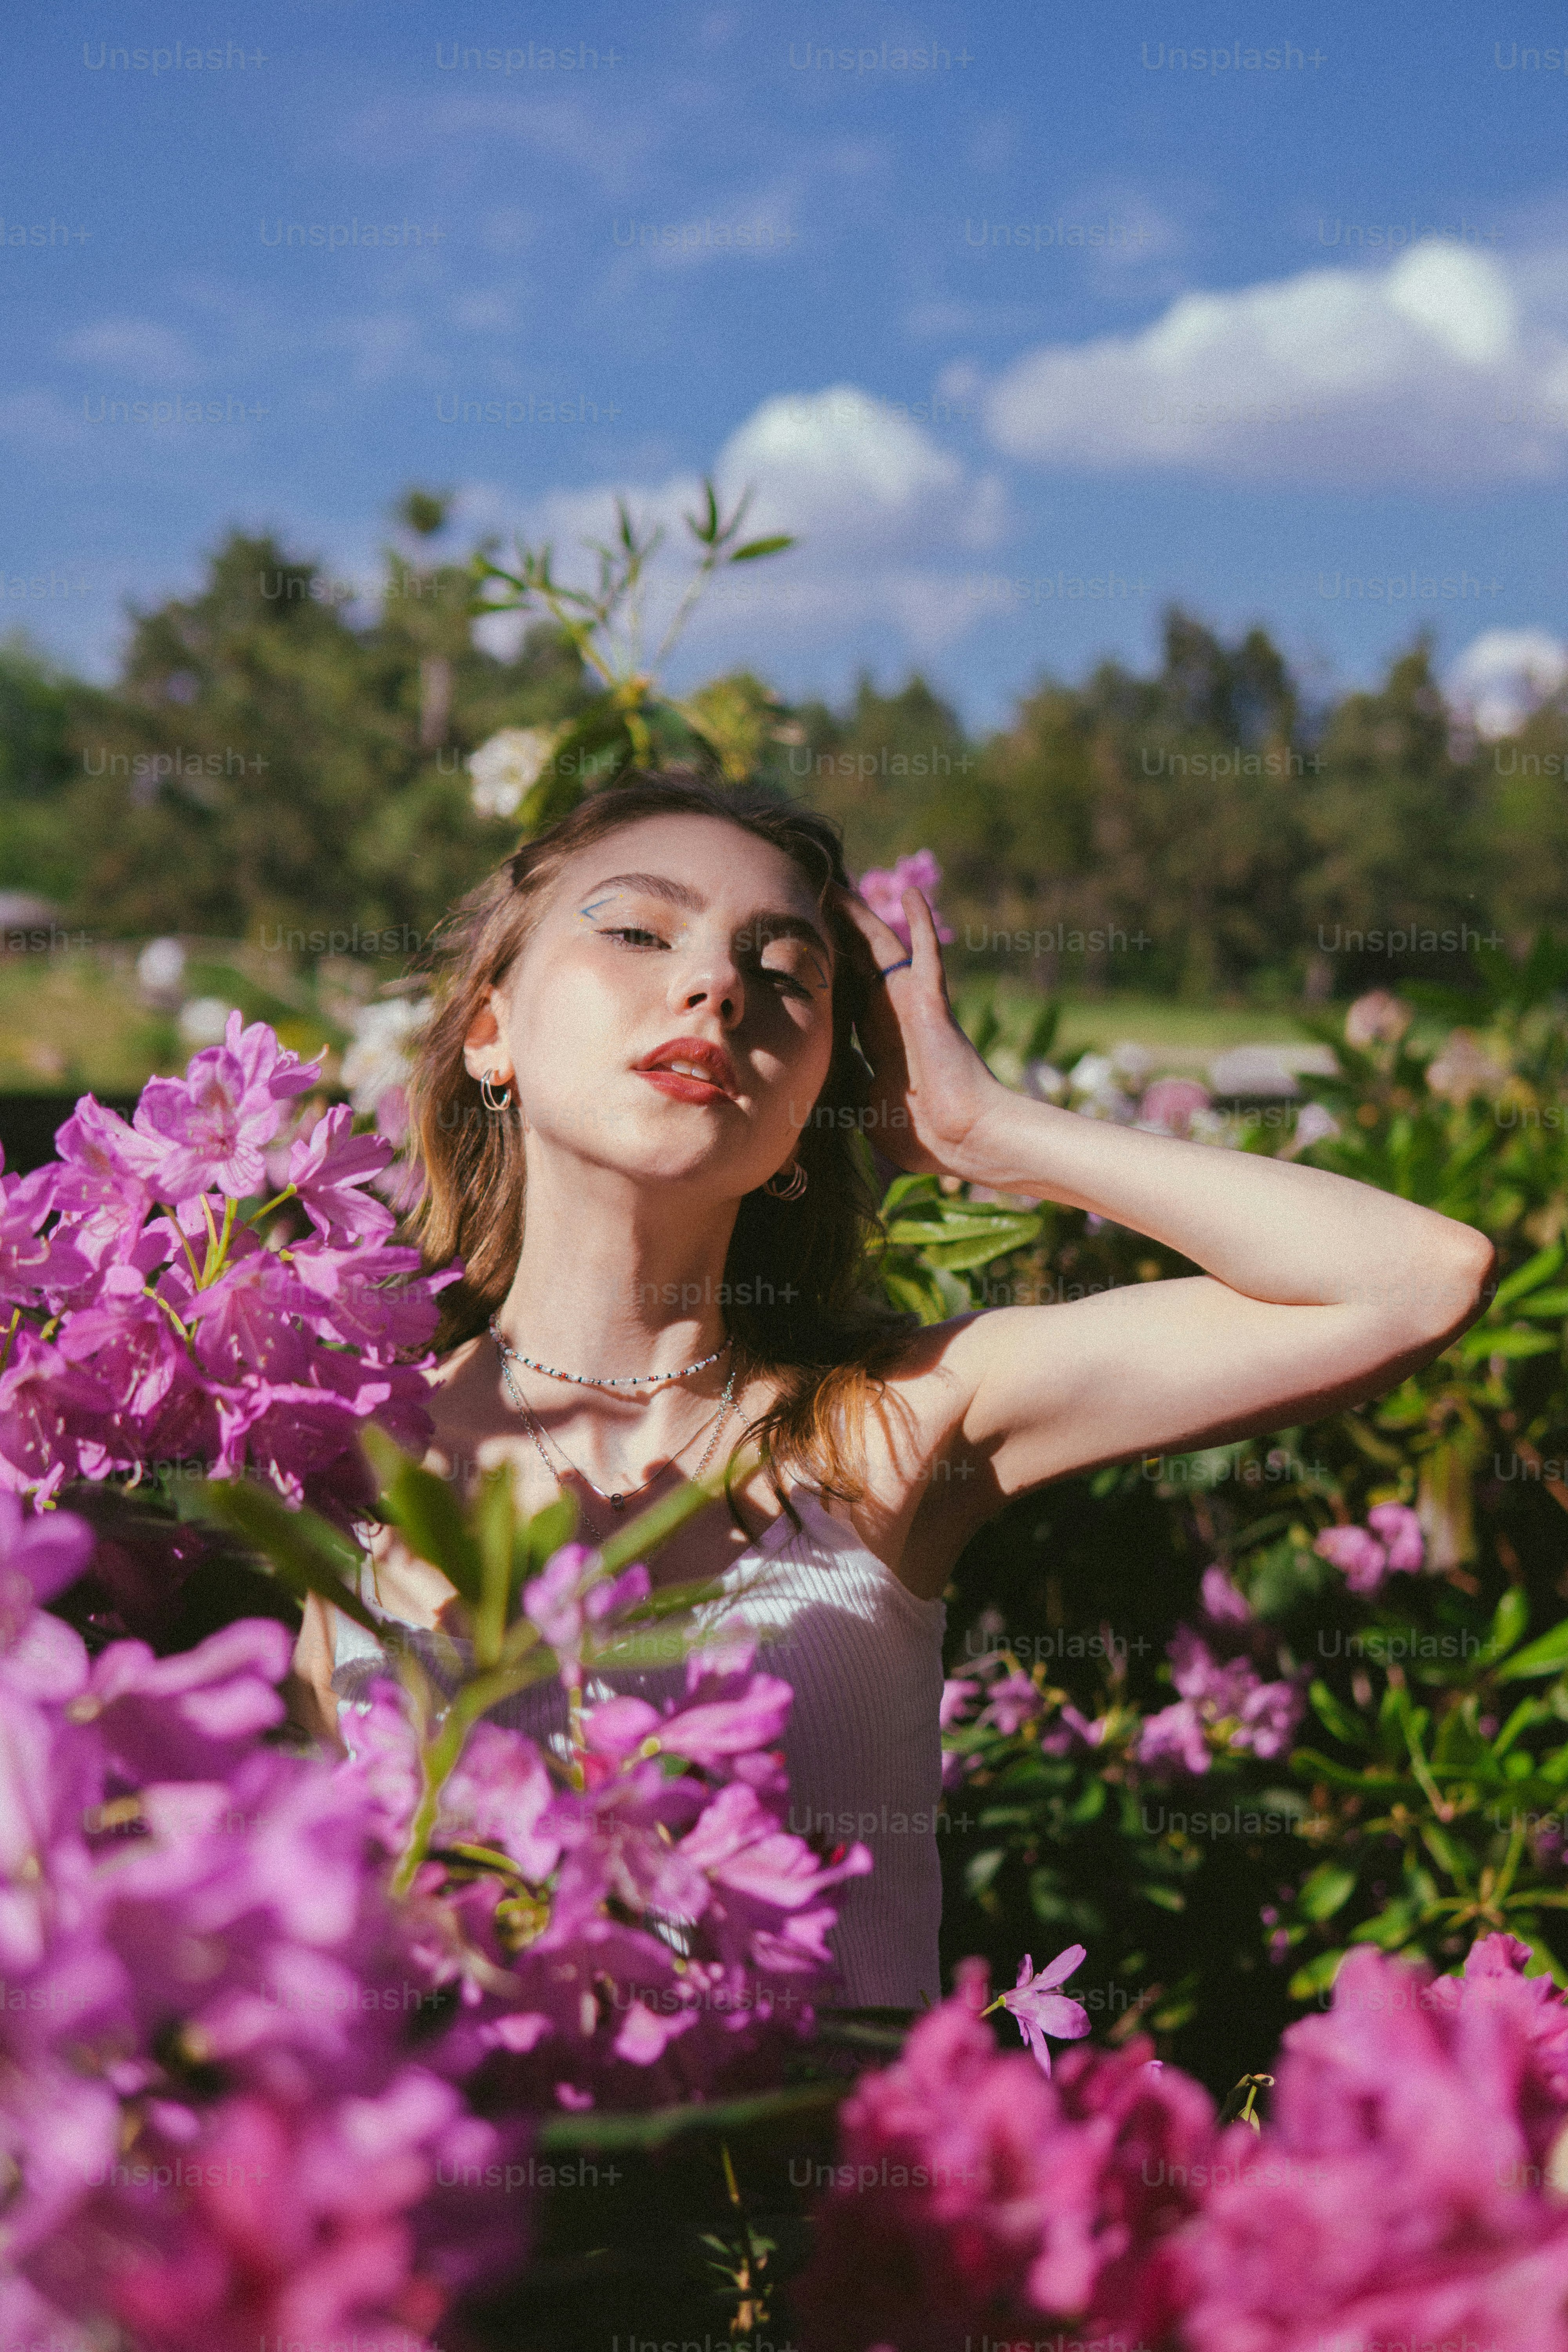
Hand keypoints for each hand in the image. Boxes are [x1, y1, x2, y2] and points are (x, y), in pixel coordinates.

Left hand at [830, 881, 1012, 1176]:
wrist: (960, 1137)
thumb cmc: (917, 1132)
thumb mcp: (862, 1103)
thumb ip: (843, 1079)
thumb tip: (813, 1070)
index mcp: (875, 1038)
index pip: (841, 995)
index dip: (820, 972)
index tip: (793, 953)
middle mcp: (890, 1013)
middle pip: (854, 962)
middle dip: (830, 934)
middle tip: (804, 904)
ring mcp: (911, 1003)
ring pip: (879, 948)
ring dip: (858, 917)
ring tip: (834, 886)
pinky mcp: (931, 999)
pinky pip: (926, 954)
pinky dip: (921, 924)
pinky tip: (911, 896)